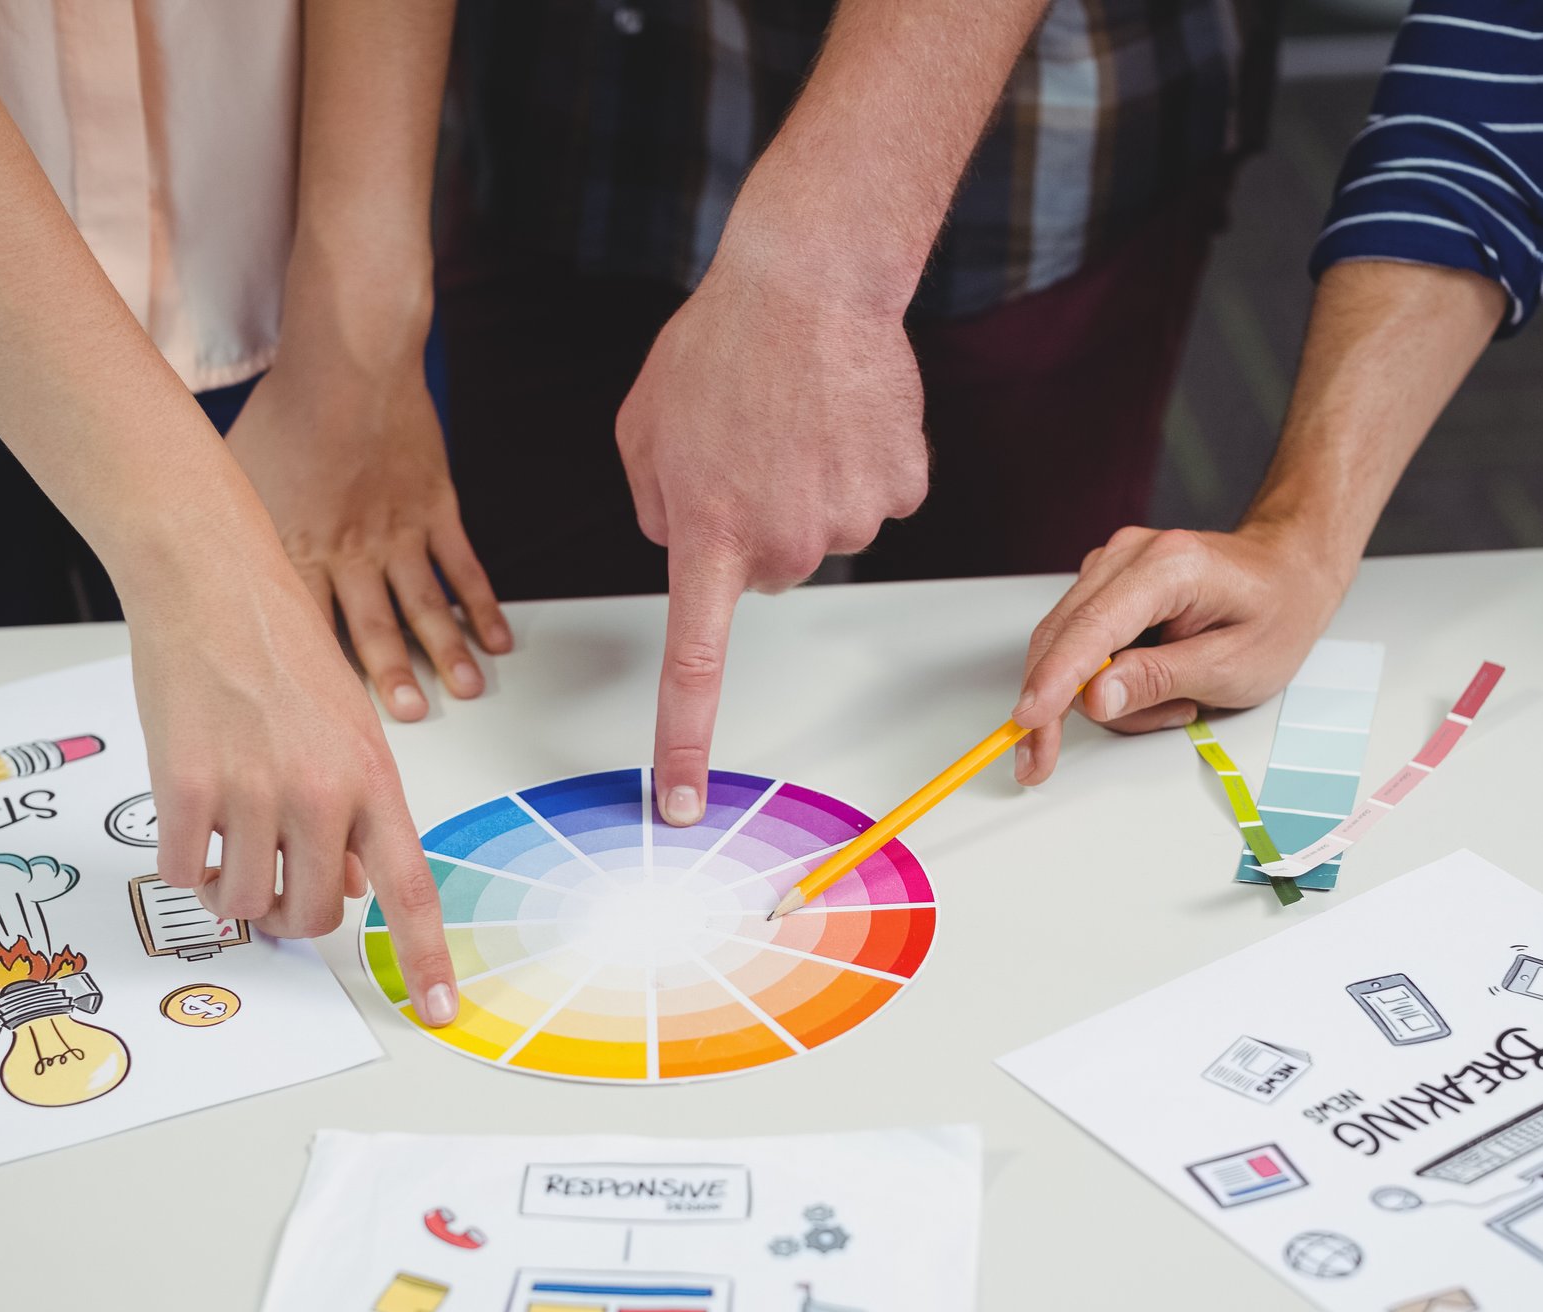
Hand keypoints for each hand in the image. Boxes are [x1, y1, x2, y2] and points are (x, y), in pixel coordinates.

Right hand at [131, 568, 458, 1023]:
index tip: (438, 1008)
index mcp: (372, 781)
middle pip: (312, 915)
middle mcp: (320, 794)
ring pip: (245, 903)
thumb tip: (349, 881)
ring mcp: (252, 793)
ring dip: (232, 893)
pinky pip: (184, 873)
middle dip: (290, 915)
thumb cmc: (282, 650)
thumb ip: (355, 808)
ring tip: (227, 846)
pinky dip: (184, 866)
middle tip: (274, 882)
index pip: (409, 890)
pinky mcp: (186, 788)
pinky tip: (190, 825)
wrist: (212, 585)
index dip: (424, 958)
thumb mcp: (348, 728)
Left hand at [228, 327, 510, 723]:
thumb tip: (202, 576)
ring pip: (425, 606)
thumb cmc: (284, 415)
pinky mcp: (435, 508)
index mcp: (298, 550)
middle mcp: (351, 551)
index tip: (330, 717)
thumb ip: (233, 537)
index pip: (310, 630)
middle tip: (409, 716)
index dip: (322, 678)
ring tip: (464, 691)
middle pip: (373, 629)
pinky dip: (481, 604)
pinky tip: (495, 638)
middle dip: (393, 678)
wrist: (346, 364)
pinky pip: (463, 566)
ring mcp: (399, 533)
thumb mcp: (236, 482)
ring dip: (446, 652)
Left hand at [617, 254, 927, 822]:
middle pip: (767, 570)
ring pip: (823, 533)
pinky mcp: (900, 490)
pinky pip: (875, 499)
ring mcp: (848, 521)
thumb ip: (655, 506)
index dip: (685, 740)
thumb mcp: (643, 430)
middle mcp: (781, 545)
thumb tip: (683, 542)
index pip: (693, 665)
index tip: (683, 804)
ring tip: (794, 416)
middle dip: (753, 520)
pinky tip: (844, 413)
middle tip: (746, 444)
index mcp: (705, 537)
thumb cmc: (719, 346)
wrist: (810, 277)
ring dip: (807, 486)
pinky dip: (860, 463)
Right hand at [1009, 520, 1352, 782]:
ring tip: (1173, 703)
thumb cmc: (1275, 613)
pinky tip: (1154, 685)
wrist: (1289, 574)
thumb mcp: (1233, 665)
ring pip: (1067, 645)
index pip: (1092, 628)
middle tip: (1040, 760)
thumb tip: (1096, 696)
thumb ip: (1159, 679)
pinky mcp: (1108, 586)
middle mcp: (1129, 556)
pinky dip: (1105, 678)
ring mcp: (1113, 567)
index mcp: (1168, 567)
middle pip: (1061, 636)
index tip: (1029, 720)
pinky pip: (1082, 642)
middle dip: (1052, 704)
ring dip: (1101, 694)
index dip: (1054, 679)